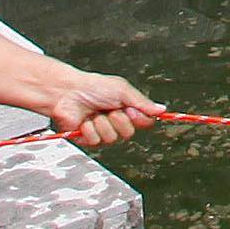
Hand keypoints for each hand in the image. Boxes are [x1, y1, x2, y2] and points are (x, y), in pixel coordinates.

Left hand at [36, 67, 162, 152]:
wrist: (67, 93)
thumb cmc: (92, 87)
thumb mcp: (122, 90)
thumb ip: (142, 102)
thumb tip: (161, 109)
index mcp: (127, 108)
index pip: (144, 122)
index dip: (139, 119)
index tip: (132, 110)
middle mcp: (116, 121)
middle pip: (129, 133)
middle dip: (119, 120)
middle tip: (110, 109)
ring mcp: (102, 131)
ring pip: (112, 138)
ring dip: (103, 124)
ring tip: (94, 113)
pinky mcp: (88, 139)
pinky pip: (96, 141)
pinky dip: (90, 129)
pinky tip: (85, 121)